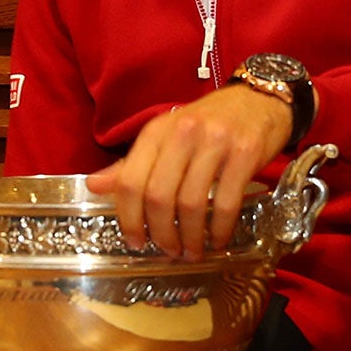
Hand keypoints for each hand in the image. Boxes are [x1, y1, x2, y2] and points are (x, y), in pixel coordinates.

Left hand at [85, 85, 292, 259]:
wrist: (258, 99)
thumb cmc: (207, 123)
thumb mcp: (165, 137)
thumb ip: (131, 164)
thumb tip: (93, 186)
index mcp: (156, 132)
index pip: (130, 180)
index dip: (129, 218)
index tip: (135, 242)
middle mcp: (182, 134)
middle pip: (158, 196)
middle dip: (161, 233)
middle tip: (167, 251)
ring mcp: (215, 143)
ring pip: (191, 203)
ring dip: (190, 237)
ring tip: (192, 252)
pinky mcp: (244, 154)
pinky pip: (226, 202)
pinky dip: (220, 229)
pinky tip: (218, 240)